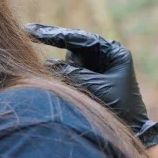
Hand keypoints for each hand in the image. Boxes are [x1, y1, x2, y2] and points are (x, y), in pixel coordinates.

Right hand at [27, 23, 156, 143]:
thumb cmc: (118, 106)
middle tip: (28, 30)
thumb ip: (71, 73)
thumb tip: (47, 64)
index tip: (32, 31)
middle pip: (71, 45)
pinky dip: (54, 75)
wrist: (129, 128)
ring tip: (36, 57)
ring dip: (54, 63)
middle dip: (51, 38)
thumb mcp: (94, 86)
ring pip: (66, 60)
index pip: (79, 38)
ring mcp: (92, 68)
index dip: (55, 34)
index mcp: (112, 52)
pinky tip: (40, 74)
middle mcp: (102, 56)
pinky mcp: (84, 80)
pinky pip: (65, 73)